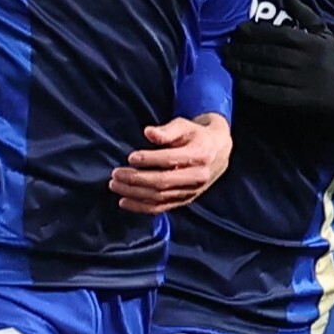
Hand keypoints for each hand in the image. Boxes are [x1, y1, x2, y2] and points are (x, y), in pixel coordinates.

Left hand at [110, 112, 230, 214]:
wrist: (218, 152)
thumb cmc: (196, 136)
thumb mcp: (185, 126)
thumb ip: (167, 130)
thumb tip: (148, 133)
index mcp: (200, 155)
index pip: (171, 160)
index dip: (149, 159)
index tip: (130, 157)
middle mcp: (198, 176)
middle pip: (163, 182)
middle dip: (136, 179)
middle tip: (115, 174)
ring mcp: (192, 191)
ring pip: (160, 197)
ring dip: (134, 194)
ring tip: (115, 186)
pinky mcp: (185, 200)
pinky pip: (161, 207)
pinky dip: (141, 207)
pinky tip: (124, 202)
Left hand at [223, 19, 333, 124]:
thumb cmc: (333, 58)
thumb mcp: (324, 33)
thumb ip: (304, 14)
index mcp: (311, 43)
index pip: (278, 35)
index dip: (256, 32)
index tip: (237, 30)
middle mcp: (305, 61)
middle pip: (268, 54)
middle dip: (243, 50)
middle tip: (224, 47)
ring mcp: (301, 81)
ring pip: (266, 73)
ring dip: (243, 67)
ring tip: (226, 62)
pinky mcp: (297, 99)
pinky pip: (271, 92)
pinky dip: (253, 87)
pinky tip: (239, 82)